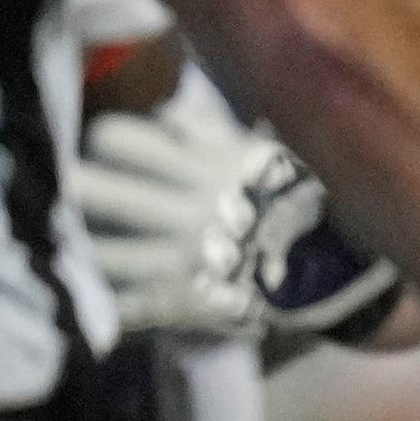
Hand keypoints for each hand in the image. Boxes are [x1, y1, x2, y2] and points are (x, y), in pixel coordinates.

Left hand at [70, 103, 402, 344]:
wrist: (343, 273)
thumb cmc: (300, 205)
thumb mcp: (264, 153)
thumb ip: (210, 131)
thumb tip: (165, 113)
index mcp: (204, 168)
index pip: (115, 139)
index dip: (105, 143)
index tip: (110, 156)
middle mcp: (185, 211)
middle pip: (87, 189)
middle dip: (76, 189)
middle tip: (76, 196)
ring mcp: (181, 261)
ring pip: (95, 251)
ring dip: (84, 248)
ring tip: (86, 246)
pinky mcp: (183, 305)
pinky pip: (123, 308)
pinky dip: (106, 305)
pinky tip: (101, 298)